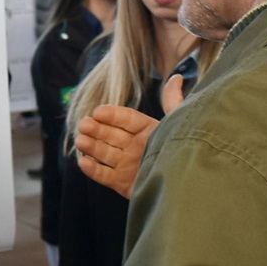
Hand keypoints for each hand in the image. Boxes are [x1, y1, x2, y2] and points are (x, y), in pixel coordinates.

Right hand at [74, 74, 181, 199]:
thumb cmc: (182, 152)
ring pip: (105, 153)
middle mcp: (135, 147)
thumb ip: (173, 102)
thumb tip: (176, 78)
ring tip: (81, 140)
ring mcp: (128, 165)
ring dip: (91, 146)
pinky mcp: (122, 184)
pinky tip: (83, 161)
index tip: (99, 111)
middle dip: (97, 129)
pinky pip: (104, 175)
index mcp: (148, 131)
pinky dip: (93, 170)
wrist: (185, 188)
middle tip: (84, 124)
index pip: (127, 119)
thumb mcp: (178, 124)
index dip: (113, 115)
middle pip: (112, 135)